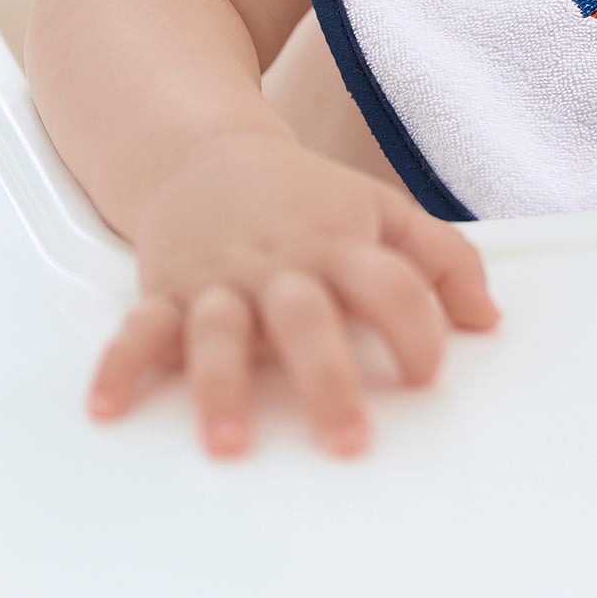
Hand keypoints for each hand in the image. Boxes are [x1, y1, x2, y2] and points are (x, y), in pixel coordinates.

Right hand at [87, 131, 499, 456]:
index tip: (428, 376)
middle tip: (347, 437)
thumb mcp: (383, 211)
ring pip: (219, 331)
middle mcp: (281, 267)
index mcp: (340, 246)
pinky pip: (138, 330)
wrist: (207, 156)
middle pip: (306, 318)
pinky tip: (108, 408)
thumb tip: (487, 319)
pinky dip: (120, 368)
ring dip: (222, 387)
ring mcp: (220, 282)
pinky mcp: (166, 294)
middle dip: (327, 378)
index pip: (390, 285)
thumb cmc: (306, 199)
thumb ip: (443, 261)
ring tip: (229, 441)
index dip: (416, 327)